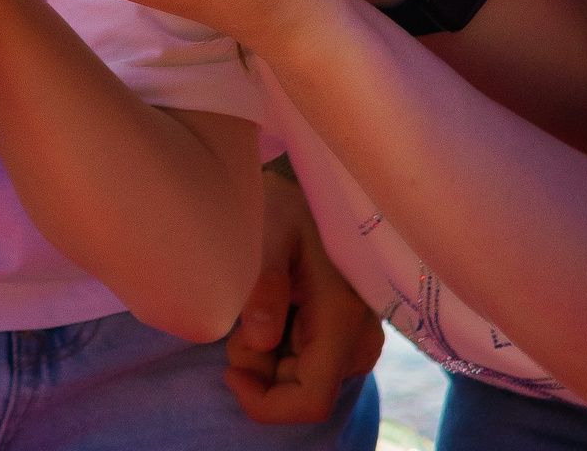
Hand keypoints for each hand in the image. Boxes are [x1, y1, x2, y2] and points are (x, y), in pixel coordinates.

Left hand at [226, 165, 384, 422]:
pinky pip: (307, 360)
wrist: (304, 183)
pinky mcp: (346, 332)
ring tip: (259, 297)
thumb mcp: (266, 234)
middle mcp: (358, 336)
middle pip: (302, 391)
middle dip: (262, 368)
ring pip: (303, 378)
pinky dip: (280, 344)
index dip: (266, 403)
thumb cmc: (282, 203)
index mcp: (341, 315)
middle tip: (243, 311)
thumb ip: (264, 284)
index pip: (311, 399)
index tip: (228, 371)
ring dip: (269, 352)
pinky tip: (273, 303)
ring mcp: (356, 337)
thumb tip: (261, 340)